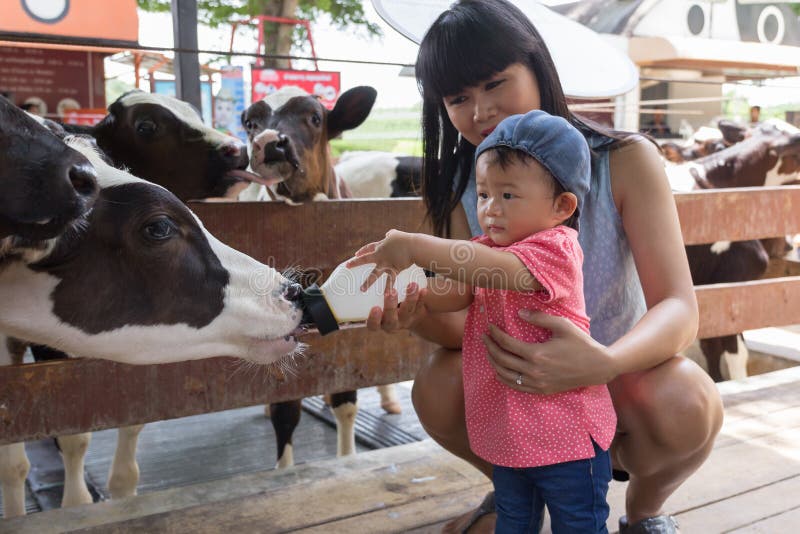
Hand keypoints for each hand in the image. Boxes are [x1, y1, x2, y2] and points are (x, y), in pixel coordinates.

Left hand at [346, 230, 414, 290]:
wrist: (414, 246)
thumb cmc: (406, 240)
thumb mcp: (397, 234)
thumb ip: (392, 234)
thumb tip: (388, 233)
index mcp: (381, 246)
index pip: (369, 248)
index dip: (362, 251)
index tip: (356, 254)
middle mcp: (381, 254)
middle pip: (366, 259)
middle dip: (355, 262)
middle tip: (347, 266)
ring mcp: (386, 263)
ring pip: (375, 274)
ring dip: (368, 282)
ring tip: (362, 289)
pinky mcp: (394, 269)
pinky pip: (390, 280)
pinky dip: (389, 287)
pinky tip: (386, 295)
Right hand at [365, 281, 428, 333]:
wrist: (407, 317)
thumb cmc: (381, 309)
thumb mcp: (371, 308)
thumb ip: (361, 298)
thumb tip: (345, 276)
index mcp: (378, 324)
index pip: (373, 326)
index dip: (374, 319)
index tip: (375, 308)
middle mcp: (392, 324)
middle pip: (391, 318)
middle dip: (391, 306)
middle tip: (390, 293)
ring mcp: (406, 320)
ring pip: (408, 311)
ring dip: (410, 298)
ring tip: (412, 285)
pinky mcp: (417, 314)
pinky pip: (420, 307)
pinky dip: (421, 298)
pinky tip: (424, 289)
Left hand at [482, 310, 616, 393]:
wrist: (598, 367)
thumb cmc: (581, 343)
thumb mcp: (562, 325)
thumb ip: (539, 318)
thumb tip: (519, 313)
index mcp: (537, 354)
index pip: (507, 344)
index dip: (495, 334)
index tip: (489, 327)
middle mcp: (534, 371)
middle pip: (502, 360)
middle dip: (489, 347)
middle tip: (484, 337)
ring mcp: (537, 383)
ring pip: (505, 375)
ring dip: (493, 362)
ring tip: (489, 351)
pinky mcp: (541, 390)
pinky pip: (516, 387)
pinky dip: (504, 378)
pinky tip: (499, 370)